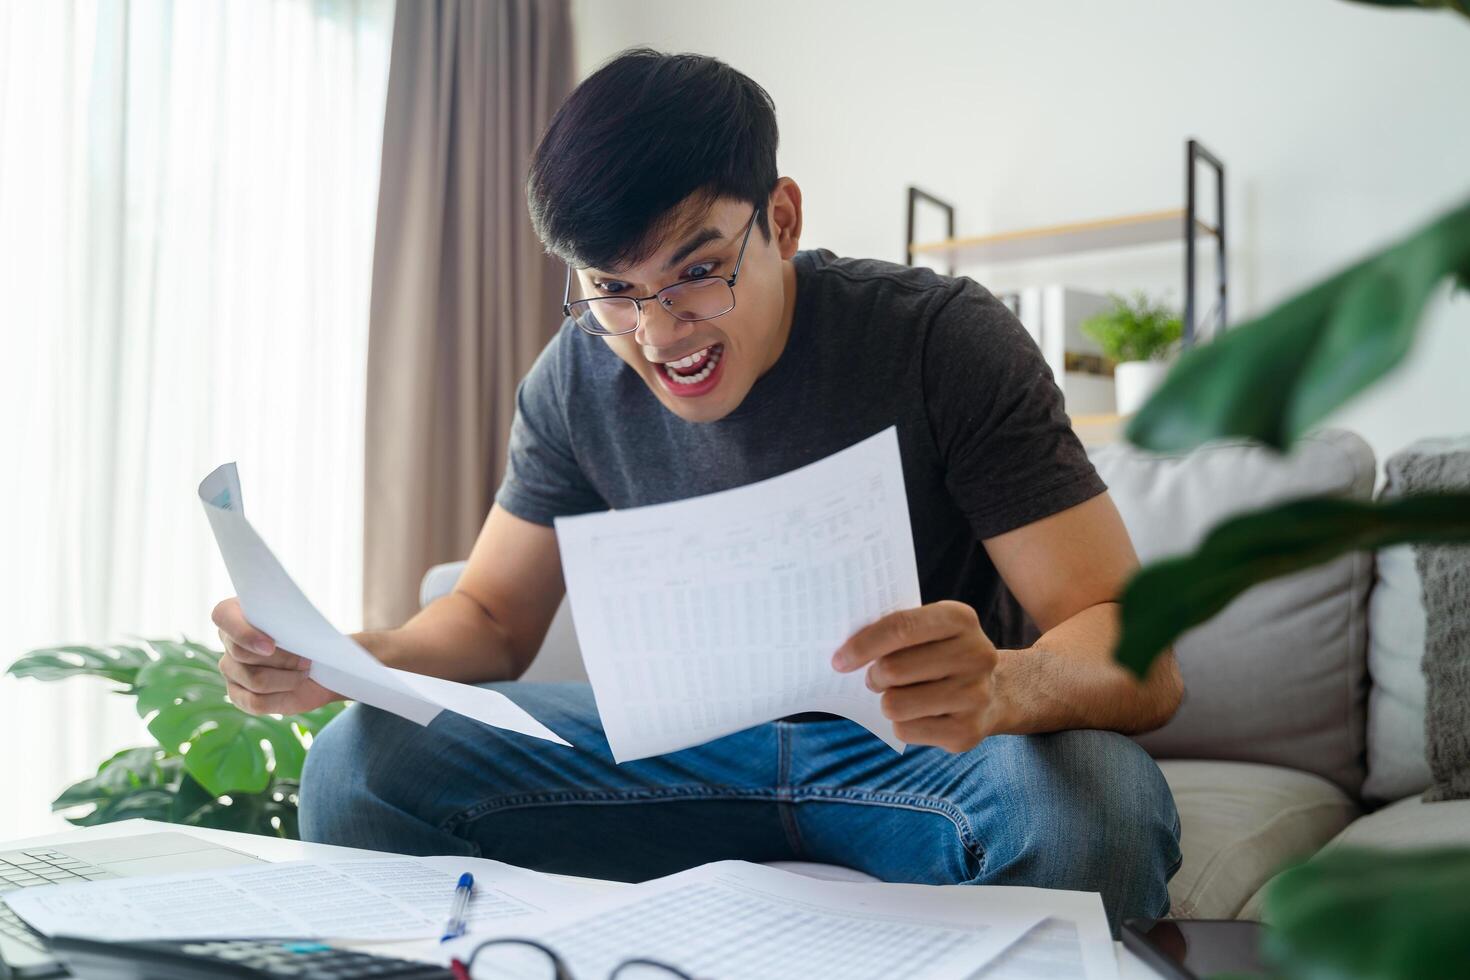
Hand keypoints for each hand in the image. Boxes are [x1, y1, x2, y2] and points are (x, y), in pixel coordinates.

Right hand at [211, 597, 340, 715]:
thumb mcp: (312, 617)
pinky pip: (255, 702)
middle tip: (306, 659)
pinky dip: (282, 697)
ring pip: (255, 680)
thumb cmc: (317, 632)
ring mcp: (231, 669)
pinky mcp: (239, 695)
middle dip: (283, 658)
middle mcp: (230, 641)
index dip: (244, 633)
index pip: (223, 616)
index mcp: (240, 612)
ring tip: (304, 671)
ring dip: (288, 678)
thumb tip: (306, 621)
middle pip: (241, 653)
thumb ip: (298, 613)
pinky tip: (294, 687)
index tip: (271, 645)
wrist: (326, 664)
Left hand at [831, 600, 1002, 752]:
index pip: (901, 627)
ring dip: (887, 702)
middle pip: (893, 669)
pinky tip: (919, 715)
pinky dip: (901, 724)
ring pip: (895, 704)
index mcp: (961, 619)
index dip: (863, 645)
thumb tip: (845, 654)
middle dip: (873, 677)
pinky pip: (905, 730)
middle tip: (877, 678)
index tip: (839, 660)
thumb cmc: (942, 655)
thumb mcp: (929, 630)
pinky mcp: (967, 731)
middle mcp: (976, 655)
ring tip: (900, 695)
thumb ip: (895, 632)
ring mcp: (975, 695)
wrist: (996, 693)